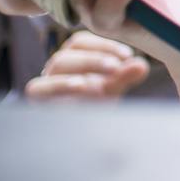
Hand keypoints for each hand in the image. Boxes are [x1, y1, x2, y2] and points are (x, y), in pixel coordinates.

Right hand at [25, 31, 149, 101]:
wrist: (76, 138)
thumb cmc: (92, 106)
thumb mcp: (112, 89)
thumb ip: (125, 75)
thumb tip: (141, 64)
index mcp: (71, 59)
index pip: (81, 42)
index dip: (104, 45)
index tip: (126, 54)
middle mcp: (55, 68)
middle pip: (71, 50)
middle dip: (96, 57)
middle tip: (117, 66)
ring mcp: (45, 83)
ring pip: (59, 64)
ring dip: (85, 66)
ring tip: (107, 73)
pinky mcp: (37, 99)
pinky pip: (40, 87)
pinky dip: (61, 84)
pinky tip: (80, 84)